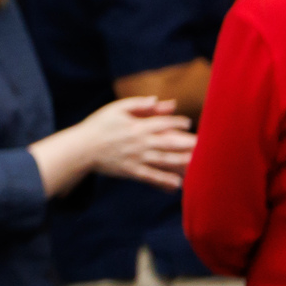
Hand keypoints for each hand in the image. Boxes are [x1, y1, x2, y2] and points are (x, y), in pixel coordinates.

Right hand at [77, 95, 194, 189]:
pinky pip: (151, 177)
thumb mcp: (116, 108)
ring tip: (198, 165)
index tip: (188, 124)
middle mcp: (140, 142)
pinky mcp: (131, 171)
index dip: (178, 122)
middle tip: (205, 146)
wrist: (81, 148)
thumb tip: (162, 101)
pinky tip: (178, 184)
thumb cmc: (99, 125)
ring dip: (182, 163)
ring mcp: (136, 158)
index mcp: (137, 125)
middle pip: (169, 142)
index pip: (163, 123)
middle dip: (188, 144)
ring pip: (163, 160)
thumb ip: (140, 104)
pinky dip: (164, 181)